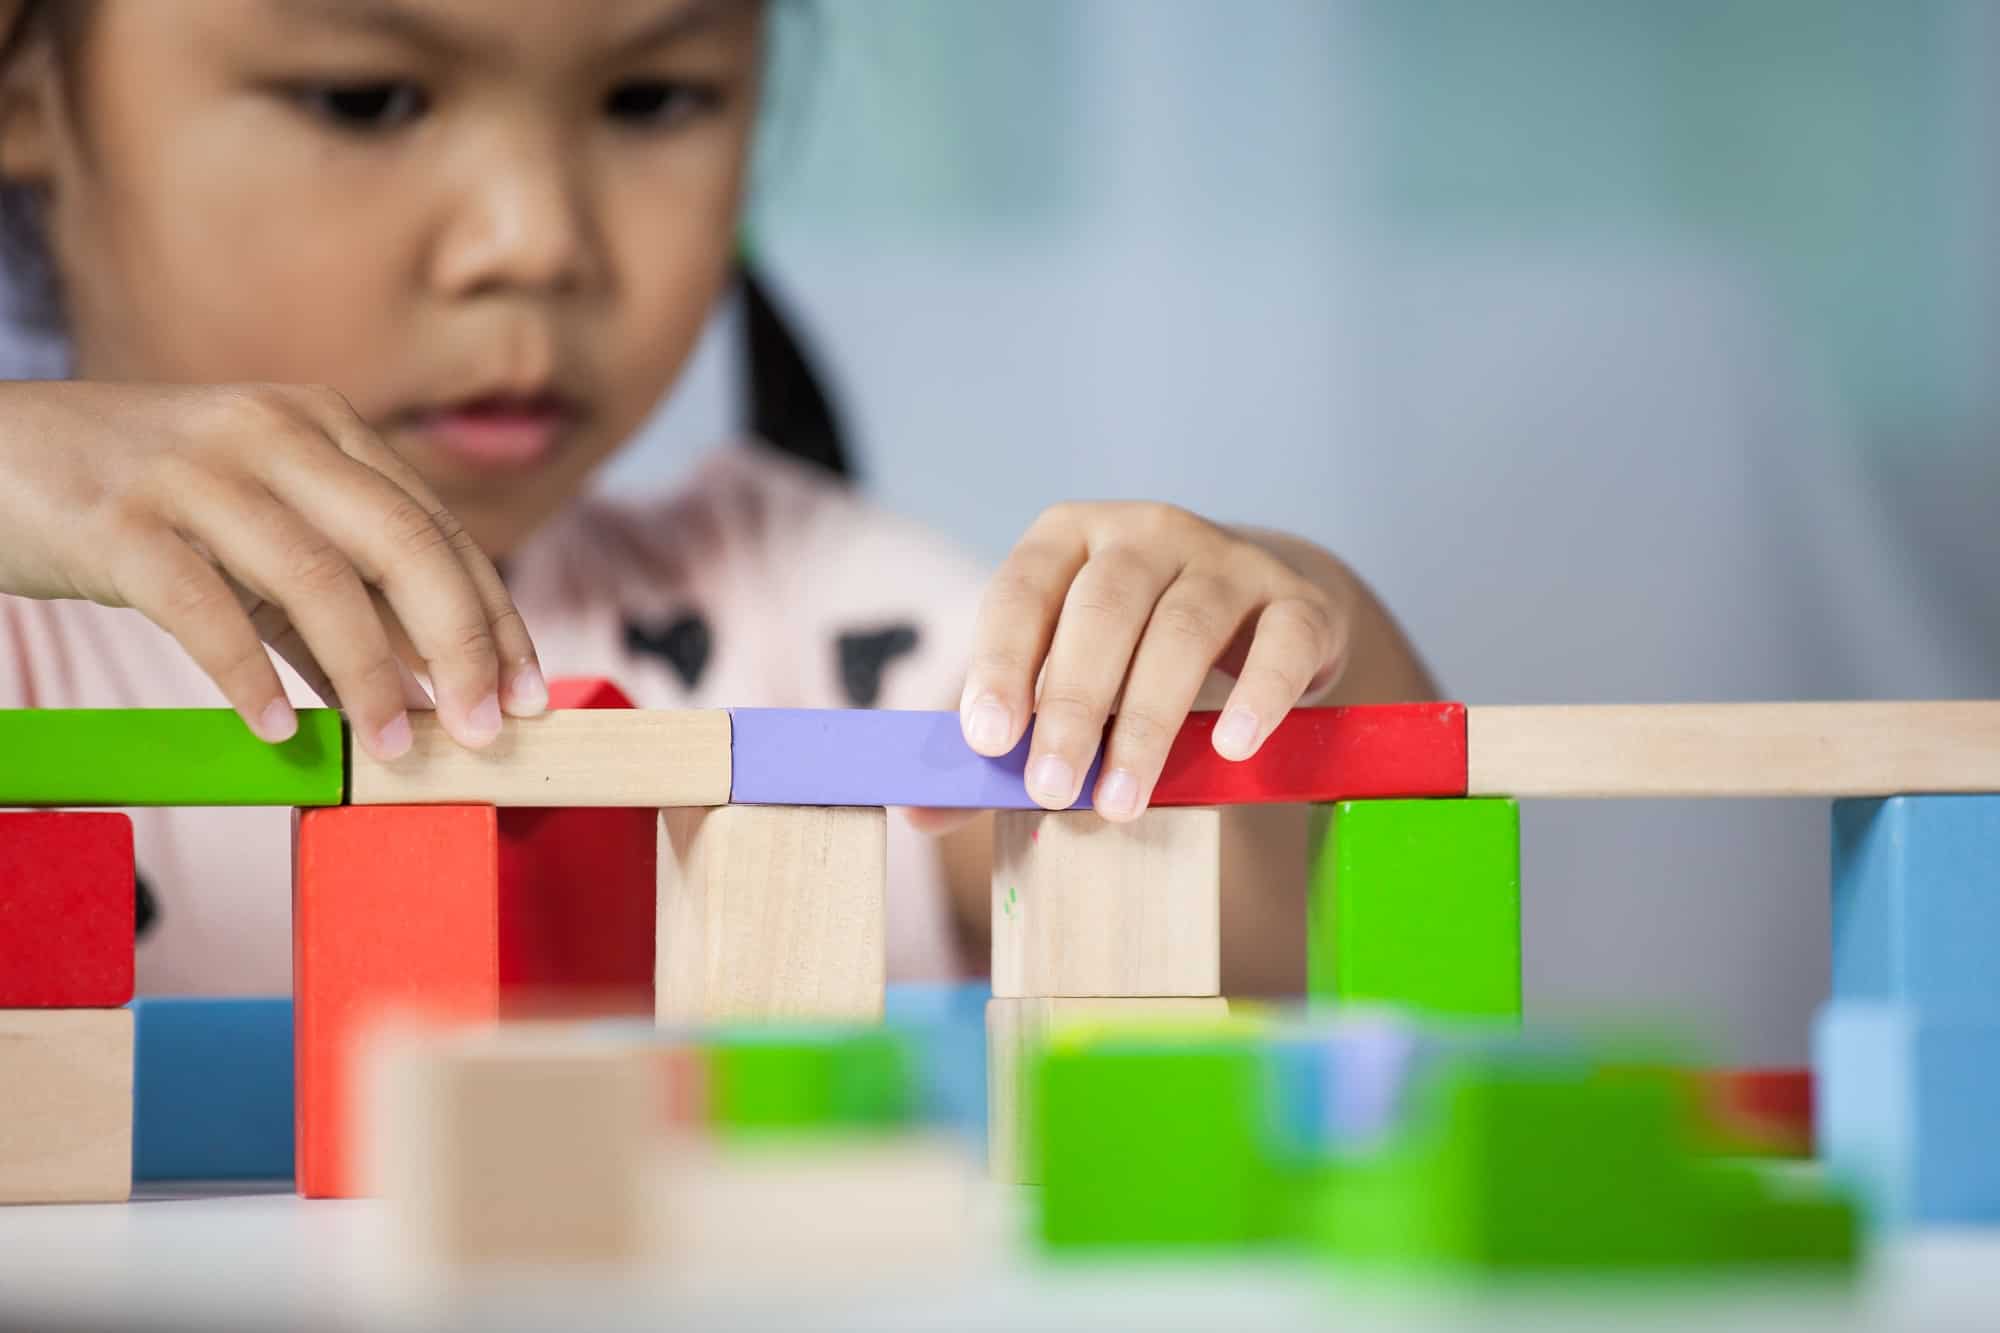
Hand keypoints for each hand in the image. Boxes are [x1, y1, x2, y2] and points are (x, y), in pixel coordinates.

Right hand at [0, 381, 545, 758]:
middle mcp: (272, 433)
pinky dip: (248, 677)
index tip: (529, 691)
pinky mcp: (120, 519)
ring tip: (398, 748)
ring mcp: (195, 469)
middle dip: (461, 645)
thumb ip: (326, 606)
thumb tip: (415, 693)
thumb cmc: (133, 503)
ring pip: (318, 578)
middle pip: (404, 544)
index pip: (437, 528)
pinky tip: (274, 730)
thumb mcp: (247, 536)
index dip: (493, 615)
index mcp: (321, 426)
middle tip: (489, 728)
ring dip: (371, 676)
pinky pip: (204, 608)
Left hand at [955, 501, 1349, 820]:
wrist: (1264, 609)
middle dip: (1073, 703)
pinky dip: (1259, 693)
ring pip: (1185, 629)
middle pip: (1104, 609)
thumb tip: (918, 813)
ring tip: (1122, 802)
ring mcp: (1226, 559)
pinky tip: (1231, 747)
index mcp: (1069, 539)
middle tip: (1051, 789)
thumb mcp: (1062, 676)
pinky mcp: (1297, 601)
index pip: (1022, 590)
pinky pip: (1281, 640)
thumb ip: (1000, 738)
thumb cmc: (1135, 650)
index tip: (986, 741)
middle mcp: (1145, 532)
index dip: (1001, 663)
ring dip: (1148, 721)